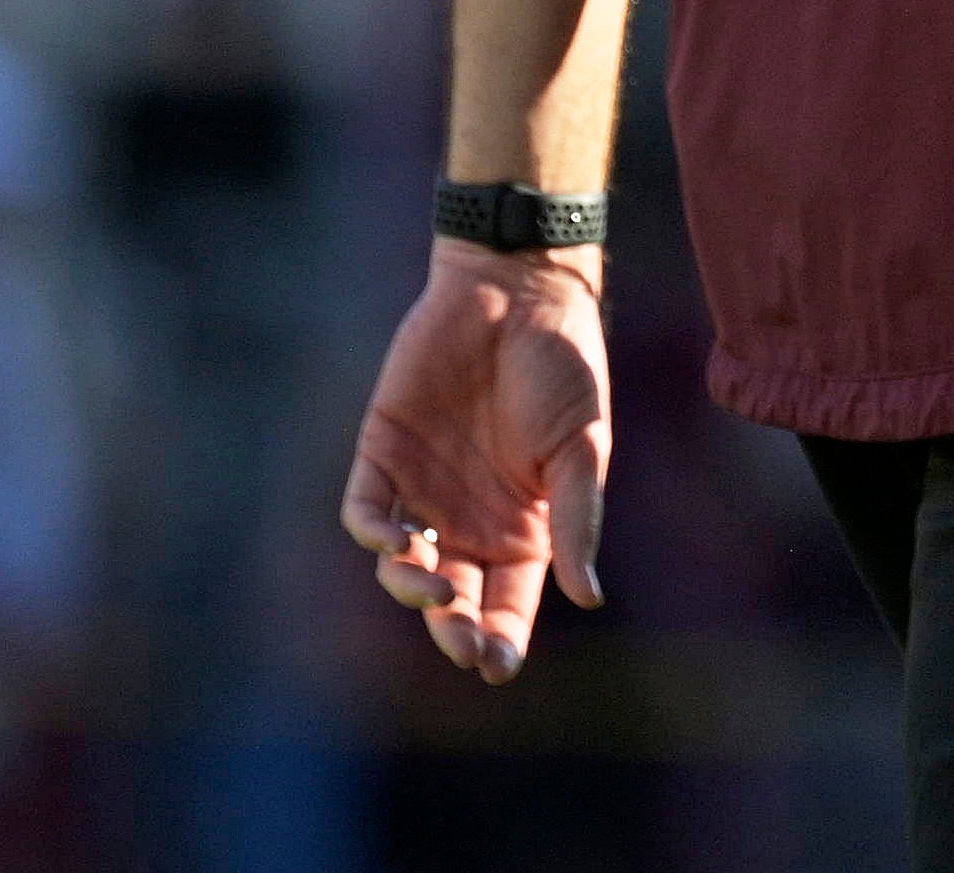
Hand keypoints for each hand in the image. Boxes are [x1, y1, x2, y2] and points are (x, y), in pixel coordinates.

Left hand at [338, 238, 613, 681]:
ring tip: (434, 589)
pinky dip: (375, 536)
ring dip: (413, 589)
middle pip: (454, 598)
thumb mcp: (584, 446)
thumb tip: (588, 598)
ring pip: (403, 566)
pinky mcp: (382, 453)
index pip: (508, 601)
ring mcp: (422, 489)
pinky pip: (365, 511)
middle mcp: (468, 518)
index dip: (502, 638)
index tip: (498, 666)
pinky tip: (398, 543)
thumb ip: (576, 519)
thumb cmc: (564, 364)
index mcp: (523, 525)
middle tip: (463, 646)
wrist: (516, 288)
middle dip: (455, 630)